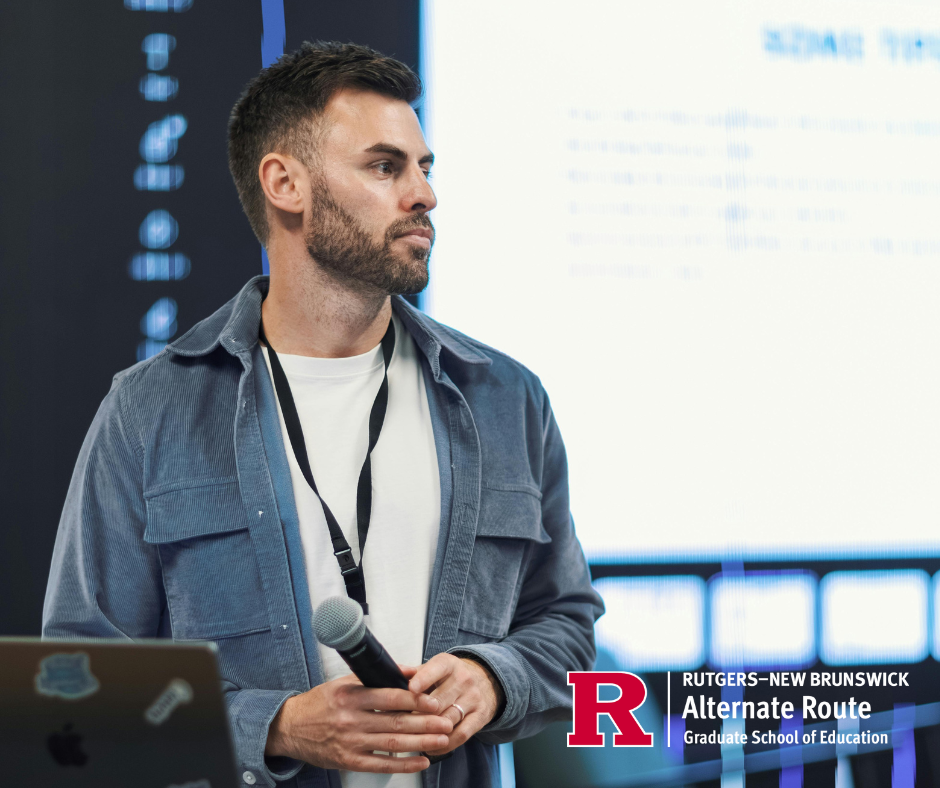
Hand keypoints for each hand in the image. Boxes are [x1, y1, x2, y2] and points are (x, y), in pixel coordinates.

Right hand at [265, 666, 452, 772]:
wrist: (290, 727)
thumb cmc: (320, 703)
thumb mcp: (345, 682)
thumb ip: (377, 677)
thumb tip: (409, 671)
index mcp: (351, 696)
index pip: (390, 697)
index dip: (415, 700)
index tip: (434, 701)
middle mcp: (351, 719)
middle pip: (395, 722)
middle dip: (425, 723)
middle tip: (446, 722)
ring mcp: (350, 742)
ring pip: (392, 743)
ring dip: (420, 743)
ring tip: (441, 740)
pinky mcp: (348, 761)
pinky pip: (380, 764)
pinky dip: (403, 764)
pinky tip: (420, 761)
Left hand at [407, 654, 503, 755]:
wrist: (484, 681)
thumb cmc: (449, 678)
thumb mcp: (433, 669)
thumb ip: (412, 673)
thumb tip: (393, 672)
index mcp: (448, 664)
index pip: (436, 669)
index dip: (423, 680)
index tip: (411, 689)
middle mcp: (463, 679)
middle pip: (438, 701)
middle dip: (419, 714)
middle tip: (402, 724)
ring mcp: (473, 697)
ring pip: (448, 720)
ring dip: (429, 733)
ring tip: (412, 740)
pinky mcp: (480, 716)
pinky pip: (461, 735)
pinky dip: (444, 745)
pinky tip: (431, 747)